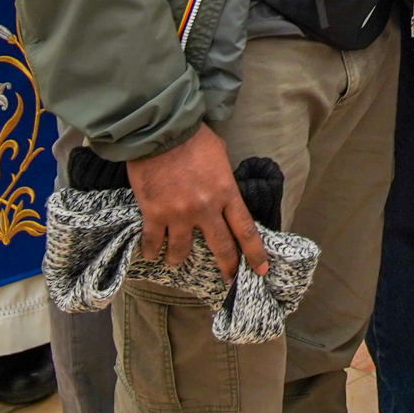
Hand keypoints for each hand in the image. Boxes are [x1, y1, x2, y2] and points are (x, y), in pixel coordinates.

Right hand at [129, 124, 266, 282]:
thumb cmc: (192, 138)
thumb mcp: (220, 155)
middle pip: (221, 247)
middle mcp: (206, 209)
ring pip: (182, 251)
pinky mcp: (154, 215)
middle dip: (227, 267)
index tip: (261, 269)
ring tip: (175, 260)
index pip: (246, 230)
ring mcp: (179, 214)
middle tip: (229, 280)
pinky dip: (152, 251)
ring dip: (179, 259)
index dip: (255, 252)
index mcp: (226, 192)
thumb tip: (222, 190)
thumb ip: (223, 178)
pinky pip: (153, 243)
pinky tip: (152, 254)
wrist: (160, 132)